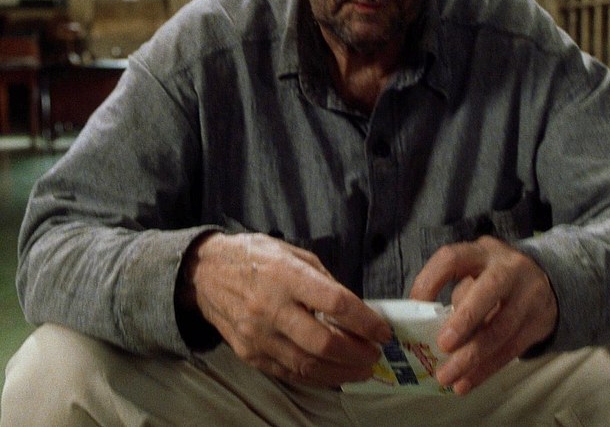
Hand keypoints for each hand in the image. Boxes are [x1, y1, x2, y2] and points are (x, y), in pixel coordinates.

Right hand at [183, 232, 390, 386]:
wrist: (204, 274)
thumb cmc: (256, 258)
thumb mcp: (294, 255)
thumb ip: (324, 282)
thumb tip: (355, 310)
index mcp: (286, 276)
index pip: (335, 303)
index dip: (365, 321)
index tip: (383, 331)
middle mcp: (270, 308)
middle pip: (322, 341)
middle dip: (356, 353)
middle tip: (375, 354)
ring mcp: (257, 335)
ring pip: (307, 364)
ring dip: (342, 371)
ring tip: (362, 369)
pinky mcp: (249, 354)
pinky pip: (288, 373)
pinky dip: (316, 377)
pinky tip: (335, 374)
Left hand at [410, 236, 557, 394]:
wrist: (546, 283)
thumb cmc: (494, 280)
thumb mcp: (476, 274)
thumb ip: (457, 295)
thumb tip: (428, 330)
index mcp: (482, 252)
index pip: (453, 258)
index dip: (431, 280)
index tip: (416, 305)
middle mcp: (508, 268)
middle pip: (488, 291)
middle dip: (464, 320)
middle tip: (442, 345)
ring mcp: (529, 295)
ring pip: (501, 328)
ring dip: (472, 357)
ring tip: (448, 377)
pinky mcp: (539, 322)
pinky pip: (511, 349)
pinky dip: (486, 369)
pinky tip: (467, 382)